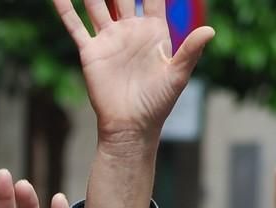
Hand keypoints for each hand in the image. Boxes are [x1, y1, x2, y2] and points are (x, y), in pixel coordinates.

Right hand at [53, 0, 213, 149]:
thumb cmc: (157, 104)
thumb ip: (190, 51)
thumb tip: (210, 31)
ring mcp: (109, 38)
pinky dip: (66, 9)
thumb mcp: (177, 76)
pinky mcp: (90, 51)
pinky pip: (75, 26)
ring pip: (98, 3)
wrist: (130, 127)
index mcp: (154, 31)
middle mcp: (130, 29)